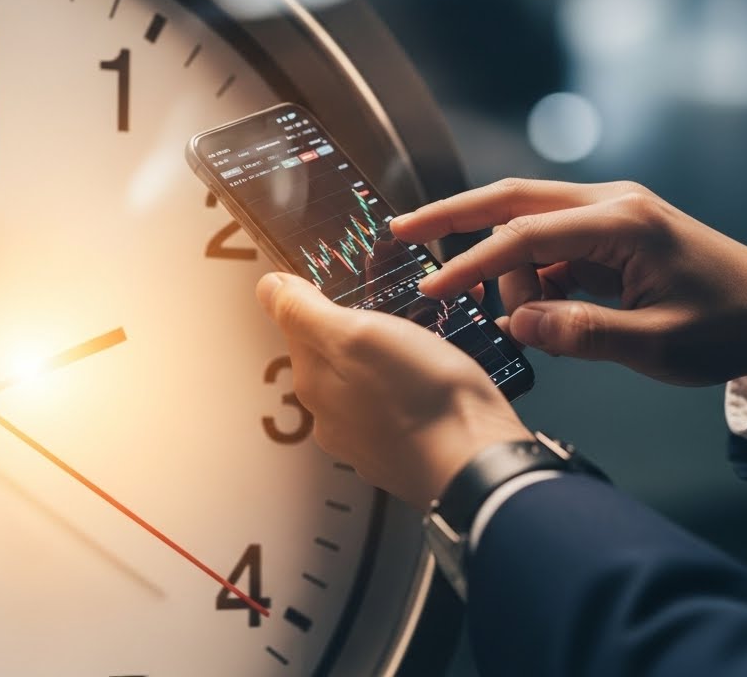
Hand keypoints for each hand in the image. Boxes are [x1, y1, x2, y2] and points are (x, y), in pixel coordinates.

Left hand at [256, 273, 529, 509]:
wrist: (479, 465)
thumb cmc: (421, 399)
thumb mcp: (357, 336)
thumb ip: (306, 312)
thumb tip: (268, 288)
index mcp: (315, 384)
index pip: (301, 327)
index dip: (326, 297)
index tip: (355, 281)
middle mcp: (334, 418)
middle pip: (338, 356)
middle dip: (365, 328)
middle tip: (400, 306)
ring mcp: (370, 440)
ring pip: (373, 381)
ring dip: (395, 356)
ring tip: (430, 337)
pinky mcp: (408, 450)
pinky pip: (403, 405)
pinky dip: (417, 386)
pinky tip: (442, 376)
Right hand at [393, 178, 746, 385]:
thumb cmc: (727, 327)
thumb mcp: (656, 343)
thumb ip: (582, 332)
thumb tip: (518, 324)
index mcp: (623, 223)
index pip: (526, 236)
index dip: (472, 264)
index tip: (432, 290)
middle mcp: (611, 205)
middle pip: (512, 198)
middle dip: (452, 214)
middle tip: (399, 229)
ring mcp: (610, 217)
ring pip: (528, 225)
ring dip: (506, 269)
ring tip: (519, 322)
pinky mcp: (610, 237)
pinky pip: (550, 249)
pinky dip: (529, 276)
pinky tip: (528, 313)